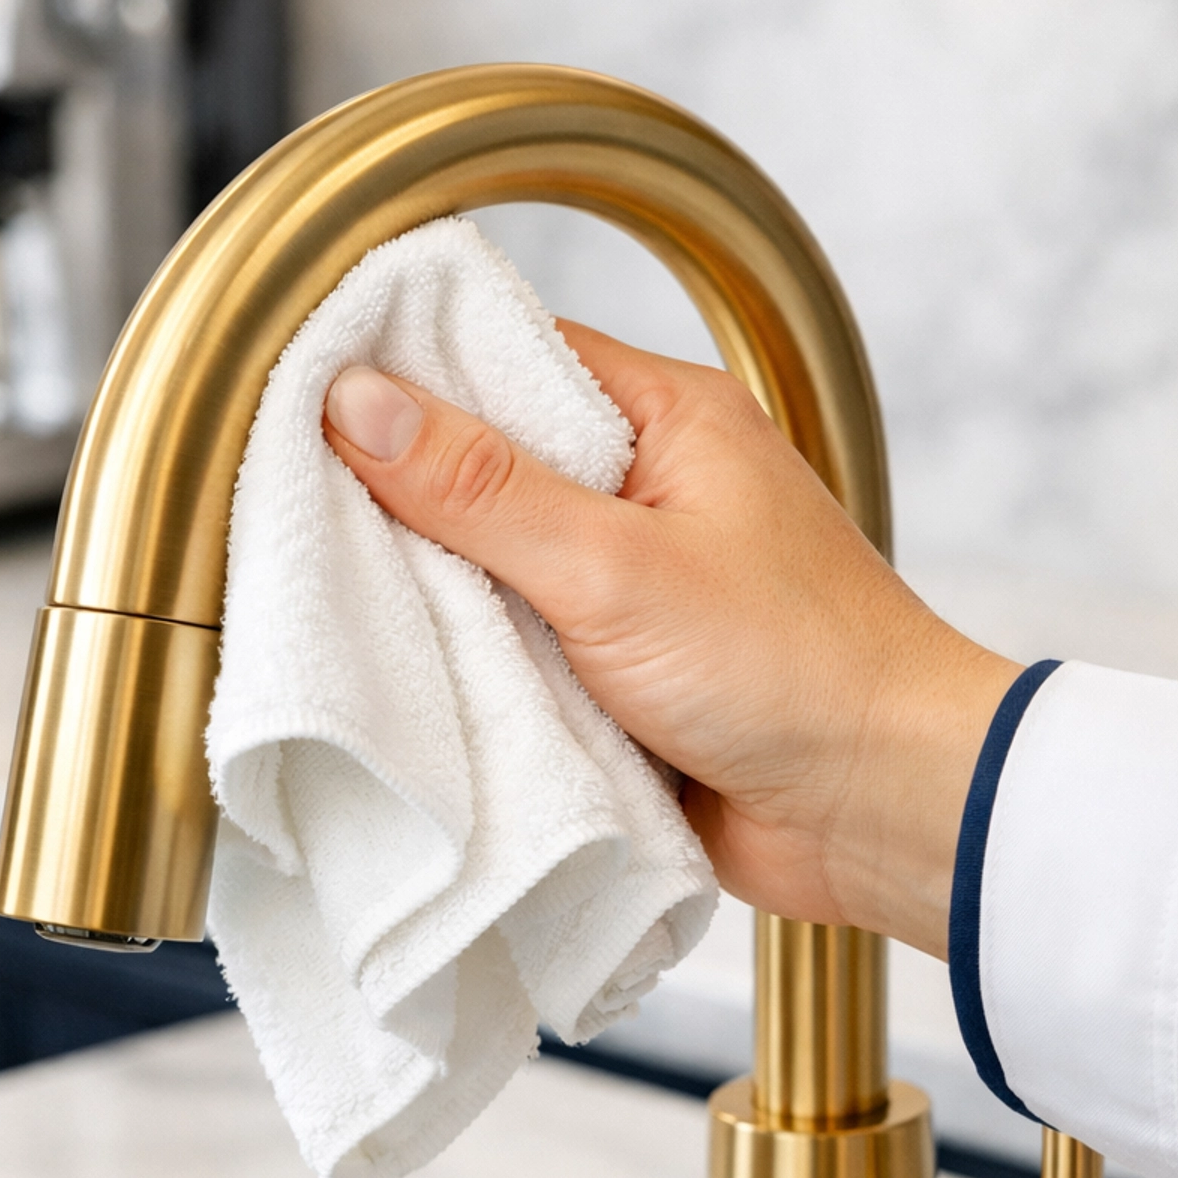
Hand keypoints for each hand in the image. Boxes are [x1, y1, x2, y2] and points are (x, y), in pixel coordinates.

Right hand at [323, 323, 1019, 957]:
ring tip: (333, 604)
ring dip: (439, 603)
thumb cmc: (795, 671)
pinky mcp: (622, 680)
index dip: (408, 377)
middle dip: (405, 503)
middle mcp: (649, 493)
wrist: (884, 816)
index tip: (301, 399)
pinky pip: (522, 659)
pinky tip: (408, 683)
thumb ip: (484, 489)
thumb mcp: (618, 566)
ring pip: (496, 574)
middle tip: (294, 517)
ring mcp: (634, 590)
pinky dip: (477, 674)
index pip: (508, 360)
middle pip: (488, 471)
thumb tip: (359, 401)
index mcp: (668, 421)